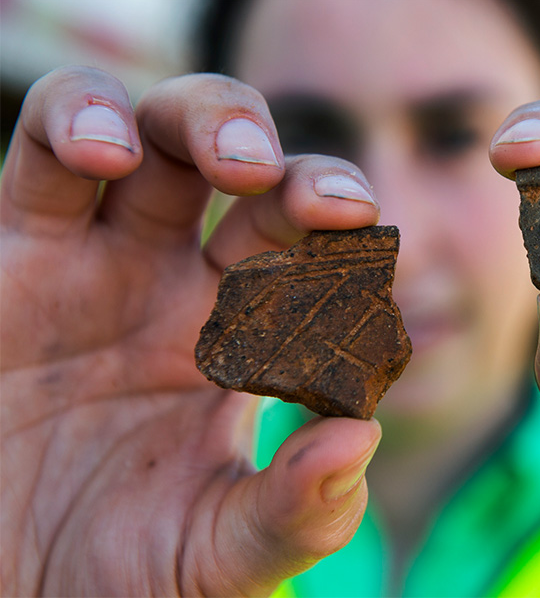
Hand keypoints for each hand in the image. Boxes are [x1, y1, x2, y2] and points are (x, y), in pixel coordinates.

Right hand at [1, 67, 382, 594]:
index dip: (348, 245)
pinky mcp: (11, 255)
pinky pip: (44, 156)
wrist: (13, 596)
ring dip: (202, 119)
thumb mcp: (221, 559)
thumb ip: (297, 512)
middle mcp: (175, 287)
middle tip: (332, 204)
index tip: (375, 254)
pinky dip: (76, 125)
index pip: (314, 260)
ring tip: (237, 165)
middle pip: (247, 175)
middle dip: (296, 166)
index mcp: (243, 344)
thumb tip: (362, 436)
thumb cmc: (118, 579)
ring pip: (153, 133)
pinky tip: (104, 155)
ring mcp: (94, 262)